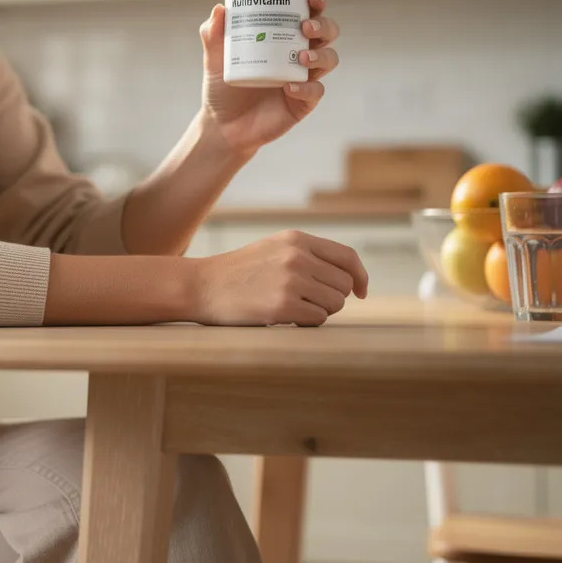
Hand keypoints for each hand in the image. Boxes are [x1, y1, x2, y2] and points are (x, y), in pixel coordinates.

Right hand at [187, 230, 368, 326]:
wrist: (200, 286)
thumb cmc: (237, 272)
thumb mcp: (272, 249)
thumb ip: (307, 254)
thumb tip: (348, 278)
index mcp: (296, 240)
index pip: (347, 257)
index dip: (360, 277)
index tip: (361, 292)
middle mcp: (297, 257)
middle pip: (343, 284)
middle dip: (333, 298)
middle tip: (309, 303)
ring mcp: (290, 281)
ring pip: (334, 304)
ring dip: (320, 311)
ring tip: (293, 308)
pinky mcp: (282, 306)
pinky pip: (317, 319)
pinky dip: (307, 322)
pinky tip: (284, 317)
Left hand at [199, 0, 340, 153]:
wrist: (222, 124)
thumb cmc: (222, 87)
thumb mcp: (215, 58)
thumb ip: (213, 34)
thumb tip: (219, 9)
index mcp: (283, 38)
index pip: (307, 15)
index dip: (315, 3)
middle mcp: (298, 55)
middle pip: (327, 34)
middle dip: (323, 26)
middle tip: (306, 26)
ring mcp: (303, 79)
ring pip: (328, 60)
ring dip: (320, 55)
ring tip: (301, 56)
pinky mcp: (302, 103)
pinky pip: (315, 92)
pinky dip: (306, 88)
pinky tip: (290, 87)